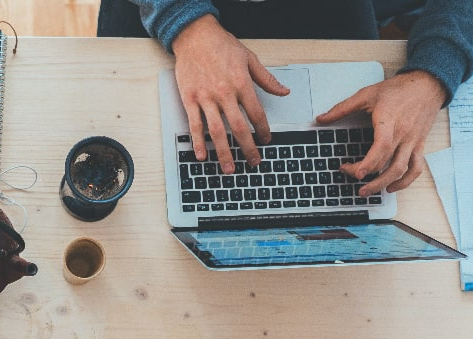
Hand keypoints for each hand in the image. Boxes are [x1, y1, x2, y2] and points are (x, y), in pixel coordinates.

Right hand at [171, 15, 288, 172]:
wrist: (195, 36)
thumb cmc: (221, 45)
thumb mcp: (249, 59)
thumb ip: (266, 79)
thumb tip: (283, 92)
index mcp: (241, 84)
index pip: (256, 113)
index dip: (263, 130)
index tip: (266, 140)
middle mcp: (224, 93)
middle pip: (239, 128)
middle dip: (248, 148)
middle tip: (254, 161)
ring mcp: (205, 98)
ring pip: (217, 131)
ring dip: (224, 152)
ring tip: (230, 168)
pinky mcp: (190, 100)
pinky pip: (195, 125)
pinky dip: (198, 142)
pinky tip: (202, 155)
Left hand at [316, 70, 447, 195]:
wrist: (427, 84)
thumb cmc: (398, 89)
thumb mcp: (367, 94)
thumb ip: (342, 108)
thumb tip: (321, 119)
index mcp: (389, 121)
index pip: (382, 147)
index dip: (369, 163)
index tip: (355, 173)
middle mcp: (403, 134)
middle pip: (387, 163)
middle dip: (367, 175)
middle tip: (351, 178)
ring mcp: (412, 141)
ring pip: (402, 169)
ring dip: (384, 184)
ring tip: (367, 191)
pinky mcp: (419, 145)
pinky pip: (416, 168)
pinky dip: (405, 181)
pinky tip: (391, 187)